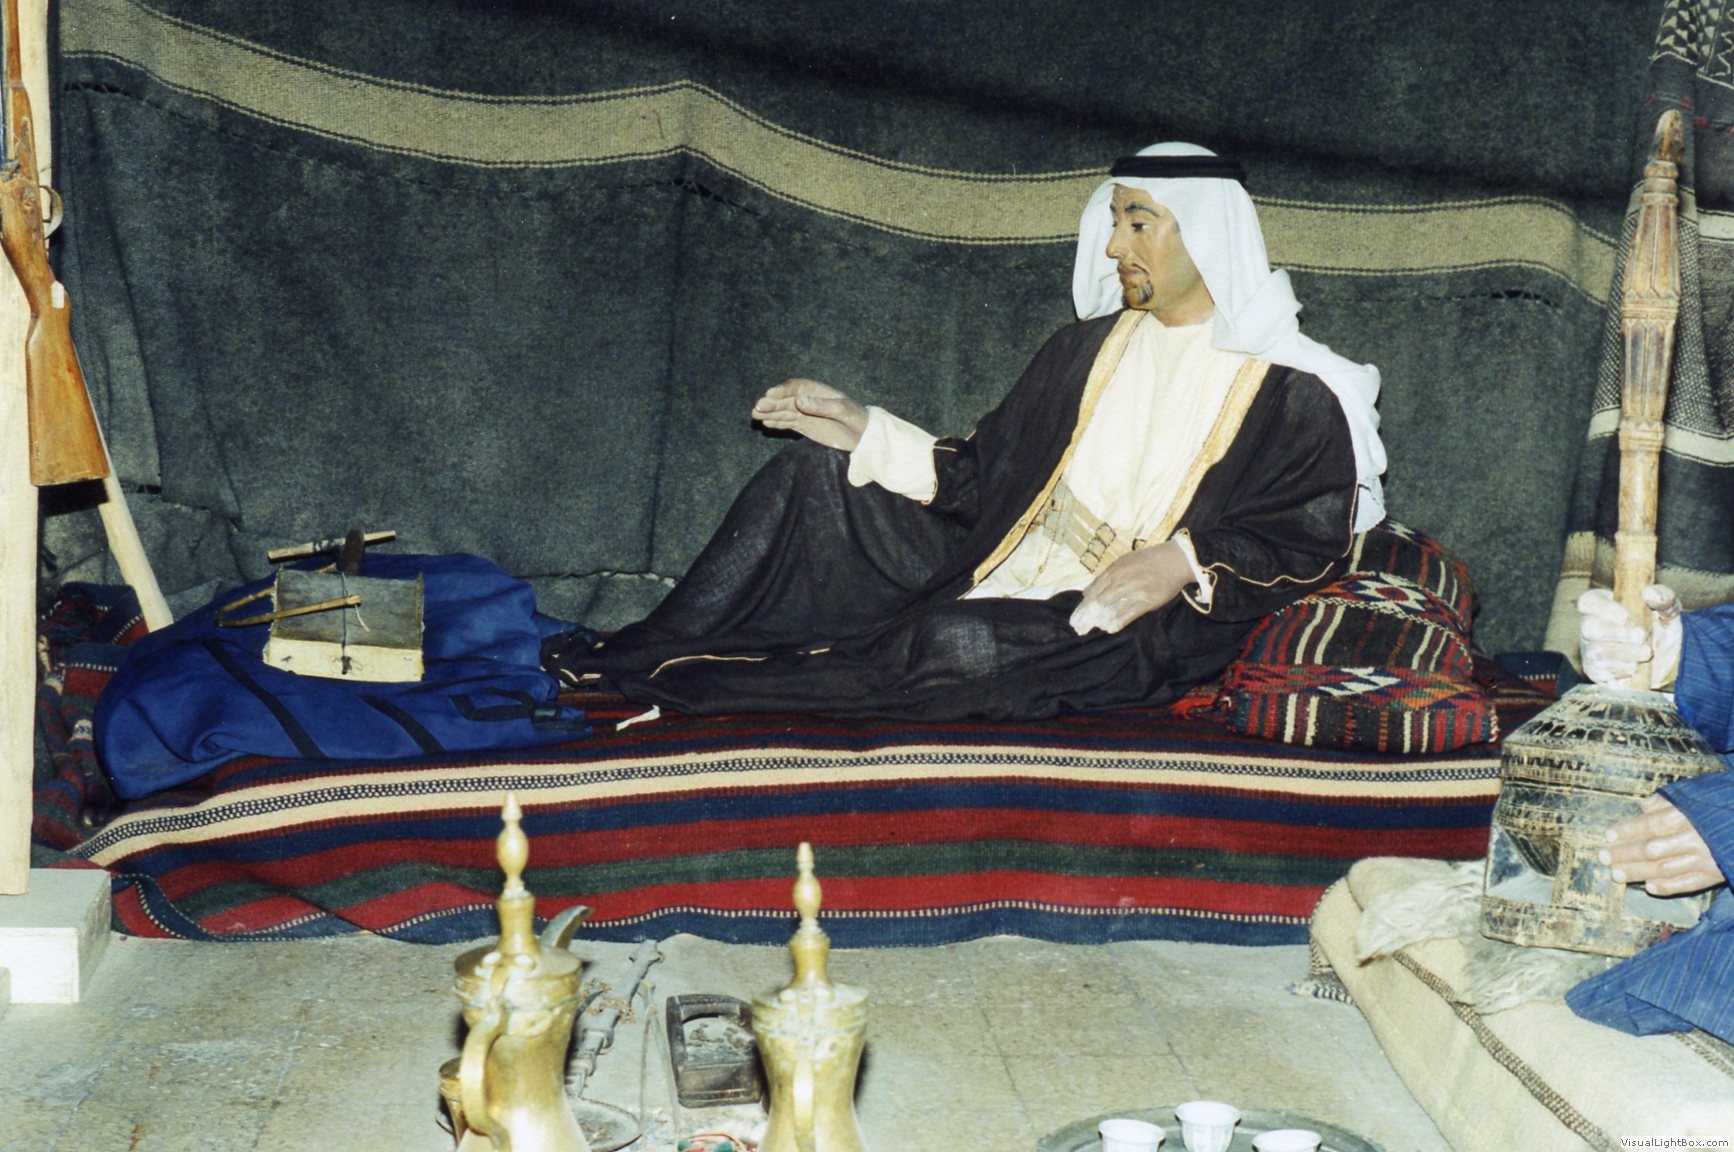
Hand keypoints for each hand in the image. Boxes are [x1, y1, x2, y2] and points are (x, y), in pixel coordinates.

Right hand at [751, 379, 868, 451]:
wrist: (863, 436)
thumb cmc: (856, 419)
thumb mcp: (842, 411)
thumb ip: (820, 406)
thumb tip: (798, 399)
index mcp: (818, 391)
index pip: (796, 387)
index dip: (783, 391)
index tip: (770, 394)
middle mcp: (808, 400)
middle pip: (786, 400)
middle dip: (771, 403)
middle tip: (757, 407)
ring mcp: (805, 413)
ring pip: (784, 411)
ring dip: (769, 412)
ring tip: (755, 414)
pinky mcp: (804, 426)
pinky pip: (787, 423)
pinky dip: (776, 423)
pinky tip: (765, 423)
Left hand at [1069, 541, 1192, 635]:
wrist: (1174, 561)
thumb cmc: (1148, 562)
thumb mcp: (1123, 562)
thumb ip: (1105, 576)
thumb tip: (1086, 592)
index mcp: (1115, 569)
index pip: (1094, 589)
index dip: (1084, 604)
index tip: (1077, 615)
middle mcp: (1122, 579)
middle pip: (1100, 600)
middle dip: (1089, 614)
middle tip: (1082, 626)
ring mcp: (1134, 590)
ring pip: (1112, 607)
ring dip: (1102, 619)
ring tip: (1096, 627)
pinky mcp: (1147, 600)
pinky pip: (1129, 614)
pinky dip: (1118, 622)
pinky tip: (1111, 628)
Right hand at [1577, 584, 1681, 688]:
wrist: (1669, 659)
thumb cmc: (1663, 628)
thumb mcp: (1669, 610)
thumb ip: (1663, 597)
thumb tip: (1649, 593)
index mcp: (1603, 604)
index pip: (1588, 602)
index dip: (1603, 608)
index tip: (1625, 616)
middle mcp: (1591, 626)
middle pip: (1589, 627)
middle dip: (1617, 633)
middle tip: (1642, 636)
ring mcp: (1590, 649)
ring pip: (1596, 651)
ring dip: (1625, 652)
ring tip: (1647, 652)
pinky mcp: (1594, 671)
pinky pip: (1599, 671)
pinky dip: (1620, 670)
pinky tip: (1636, 667)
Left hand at [1600, 793, 1725, 895]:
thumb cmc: (1723, 805)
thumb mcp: (1698, 795)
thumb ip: (1669, 801)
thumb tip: (1643, 807)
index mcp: (1688, 816)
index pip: (1651, 824)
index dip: (1628, 830)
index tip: (1608, 835)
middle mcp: (1694, 839)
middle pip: (1652, 849)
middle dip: (1625, 854)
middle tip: (1603, 857)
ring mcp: (1706, 859)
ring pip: (1665, 869)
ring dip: (1639, 873)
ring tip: (1616, 875)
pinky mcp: (1717, 874)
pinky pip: (1689, 884)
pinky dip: (1669, 887)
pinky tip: (1649, 888)